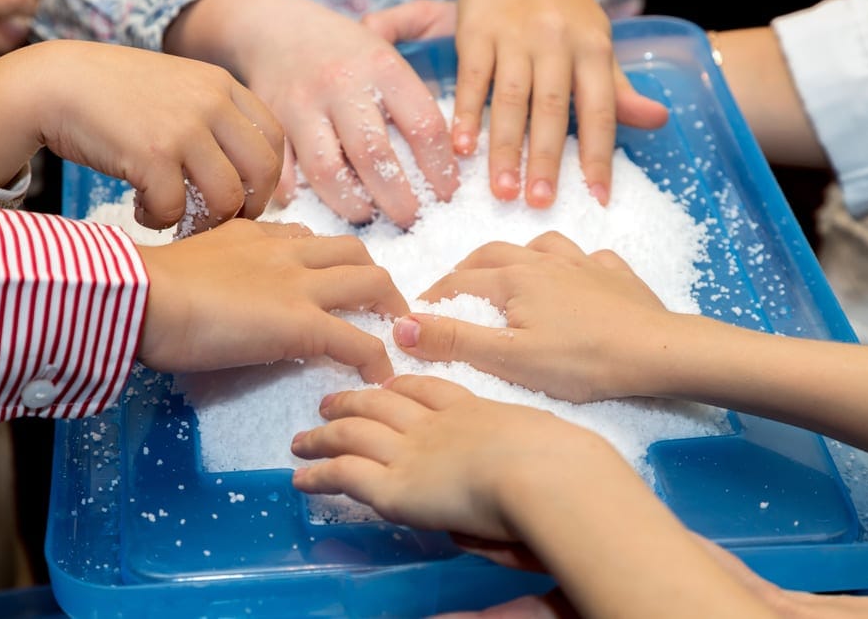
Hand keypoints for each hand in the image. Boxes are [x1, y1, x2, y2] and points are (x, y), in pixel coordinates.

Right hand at [0, 39, 283, 229]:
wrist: (53, 83)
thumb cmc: (114, 95)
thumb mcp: (177, 89)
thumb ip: (213, 117)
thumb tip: (246, 172)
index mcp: (221, 85)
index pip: (273, 138)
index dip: (266, 177)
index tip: (246, 196)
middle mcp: (210, 103)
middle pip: (262, 172)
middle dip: (248, 207)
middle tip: (221, 220)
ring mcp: (184, 128)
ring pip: (226, 198)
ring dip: (205, 221)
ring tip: (180, 220)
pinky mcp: (152, 155)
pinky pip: (176, 208)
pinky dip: (159, 219)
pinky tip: (143, 210)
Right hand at [136, 219, 408, 380]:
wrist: (140, 295)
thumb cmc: (144, 288)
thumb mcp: (187, 265)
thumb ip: (214, 272)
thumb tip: (214, 295)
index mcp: (254, 237)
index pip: (307, 239)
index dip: (328, 260)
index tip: (332, 282)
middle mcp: (285, 252)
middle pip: (352, 251)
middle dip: (373, 275)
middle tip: (380, 305)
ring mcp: (299, 286)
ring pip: (370, 282)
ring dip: (390, 306)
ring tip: (394, 334)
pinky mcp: (302, 324)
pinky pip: (358, 340)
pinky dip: (376, 358)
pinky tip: (380, 376)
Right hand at [166, 0, 459, 228]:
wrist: (276, 26)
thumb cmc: (344, 51)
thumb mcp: (387, 55)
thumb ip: (415, 98)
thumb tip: (455, 154)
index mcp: (383, 67)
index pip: (424, 126)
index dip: (440, 169)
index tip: (447, 195)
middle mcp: (342, 84)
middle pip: (375, 156)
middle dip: (398, 200)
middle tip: (411, 220)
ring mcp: (302, 103)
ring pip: (327, 169)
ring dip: (350, 204)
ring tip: (367, 216)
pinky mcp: (271, 120)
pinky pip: (282, 167)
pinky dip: (294, 192)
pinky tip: (312, 204)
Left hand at [292, 374, 598, 539]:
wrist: (549, 473)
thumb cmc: (565, 464)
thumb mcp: (546, 446)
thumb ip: (519, 459)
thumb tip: (504, 489)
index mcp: (475, 411)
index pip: (428, 389)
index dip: (401, 383)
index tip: (387, 379)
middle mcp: (436, 424)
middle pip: (383, 400)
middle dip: (353, 397)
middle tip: (330, 400)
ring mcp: (412, 451)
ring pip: (354, 431)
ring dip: (325, 432)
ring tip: (304, 436)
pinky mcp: (395, 486)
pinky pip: (344, 474)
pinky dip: (318, 472)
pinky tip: (301, 477)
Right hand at [391, 231, 671, 402]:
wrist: (659, 352)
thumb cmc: (582, 361)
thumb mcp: (508, 358)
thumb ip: (452, 340)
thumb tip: (400, 326)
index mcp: (513, 279)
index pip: (458, 282)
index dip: (432, 298)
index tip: (416, 315)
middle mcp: (543, 261)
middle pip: (492, 254)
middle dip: (466, 270)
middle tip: (454, 292)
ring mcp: (583, 264)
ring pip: (539, 246)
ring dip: (516, 257)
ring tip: (509, 274)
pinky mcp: (615, 275)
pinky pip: (587, 257)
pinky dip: (571, 263)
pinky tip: (574, 276)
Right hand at [456, 0, 667, 206]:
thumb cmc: (563, 7)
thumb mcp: (598, 40)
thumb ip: (618, 87)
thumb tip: (657, 121)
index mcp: (592, 48)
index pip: (599, 111)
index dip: (599, 156)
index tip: (597, 198)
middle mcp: (556, 43)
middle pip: (551, 110)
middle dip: (546, 161)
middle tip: (540, 204)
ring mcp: (514, 37)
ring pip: (511, 100)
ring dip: (505, 148)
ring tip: (503, 191)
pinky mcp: (477, 32)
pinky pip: (472, 80)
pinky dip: (466, 115)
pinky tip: (462, 148)